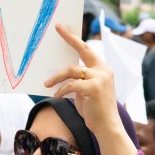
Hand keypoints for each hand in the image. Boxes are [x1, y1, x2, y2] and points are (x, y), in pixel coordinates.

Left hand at [45, 23, 120, 137]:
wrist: (107, 126)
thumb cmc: (96, 109)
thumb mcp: (89, 89)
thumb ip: (81, 78)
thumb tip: (64, 71)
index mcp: (104, 68)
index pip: (87, 49)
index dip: (74, 39)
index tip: (63, 29)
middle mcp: (103, 70)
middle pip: (83, 49)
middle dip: (70, 38)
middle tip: (58, 29)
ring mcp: (99, 78)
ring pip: (71, 70)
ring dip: (57, 77)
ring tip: (47, 84)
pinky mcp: (93, 88)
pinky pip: (70, 85)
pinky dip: (61, 90)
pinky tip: (57, 95)